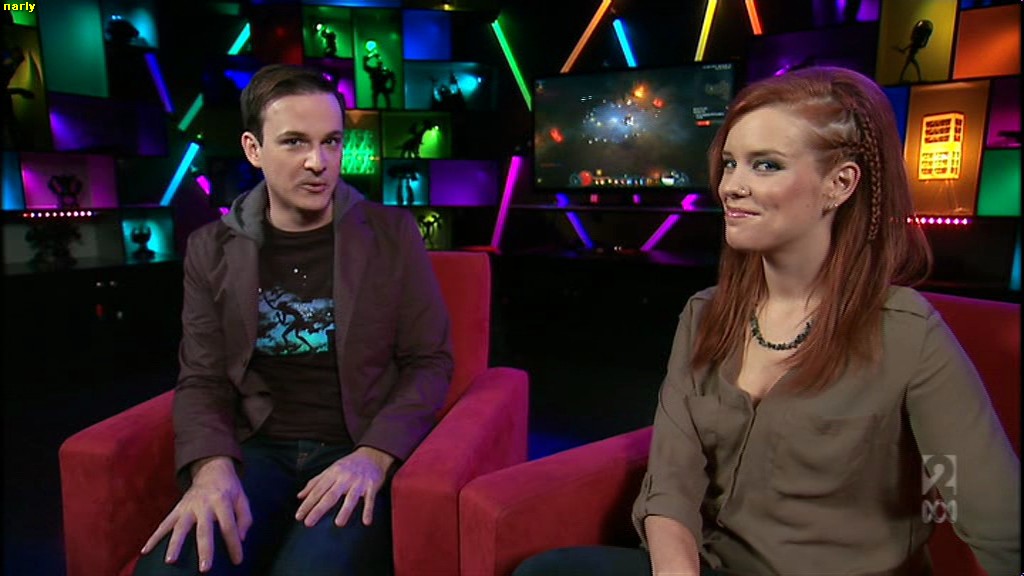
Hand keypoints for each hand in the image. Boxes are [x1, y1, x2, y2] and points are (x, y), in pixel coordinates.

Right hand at [140, 457, 251, 572]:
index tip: (237, 561)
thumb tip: (241, 539)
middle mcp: (204, 504)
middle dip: (204, 549)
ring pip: (180, 527)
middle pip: (204, 529)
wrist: (212, 469)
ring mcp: (188, 507)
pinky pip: (164, 524)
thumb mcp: (243, 498)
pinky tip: (145, 551)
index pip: (229, 526)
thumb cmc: (229, 489)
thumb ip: (245, 518)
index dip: (233, 544)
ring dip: (175, 544)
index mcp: (222, 500)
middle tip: (204, 569)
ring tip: (170, 561)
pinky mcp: (177, 509)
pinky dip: (154, 537)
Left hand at [294, 446, 394, 527]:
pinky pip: (370, 499)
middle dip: (319, 509)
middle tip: (308, 523)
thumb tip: (299, 496)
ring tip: (338, 524)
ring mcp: (359, 482)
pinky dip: (368, 510)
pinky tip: (366, 522)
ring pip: (351, 498)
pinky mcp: (372, 486)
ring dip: (345, 510)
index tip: (299, 516)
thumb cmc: (348, 465)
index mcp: (333, 474)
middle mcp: (345, 478)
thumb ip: (315, 482)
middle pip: (331, 495)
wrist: (372, 455)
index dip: (307, 503)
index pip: (317, 490)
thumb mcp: (330, 470)